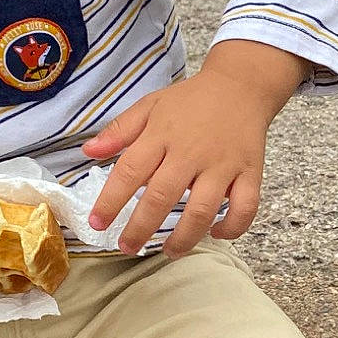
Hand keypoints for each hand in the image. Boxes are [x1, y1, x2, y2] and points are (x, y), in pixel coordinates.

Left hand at [81, 40, 309, 256]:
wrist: (241, 85)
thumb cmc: (191, 100)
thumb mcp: (150, 105)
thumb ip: (119, 130)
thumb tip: (88, 152)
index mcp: (162, 134)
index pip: (130, 171)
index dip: (111, 200)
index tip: (98, 223)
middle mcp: (191, 152)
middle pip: (162, 197)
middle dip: (141, 228)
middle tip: (127, 247)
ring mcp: (223, 164)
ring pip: (203, 210)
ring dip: (184, 238)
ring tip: (169, 252)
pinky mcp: (250, 173)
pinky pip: (245, 208)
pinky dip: (232, 227)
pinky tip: (216, 233)